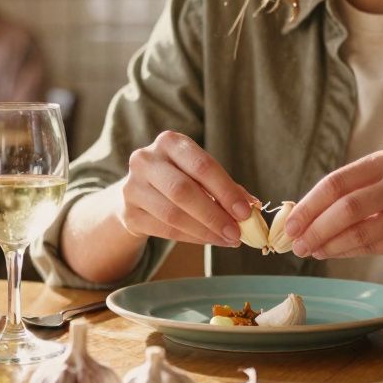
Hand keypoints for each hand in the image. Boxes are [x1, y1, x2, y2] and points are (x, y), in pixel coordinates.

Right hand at [117, 131, 254, 247]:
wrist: (138, 194)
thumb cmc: (178, 179)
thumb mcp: (200, 175)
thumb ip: (225, 187)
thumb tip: (253, 206)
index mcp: (169, 142)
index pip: (202, 166)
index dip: (225, 190)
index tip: (245, 212)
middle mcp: (146, 160)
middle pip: (183, 191)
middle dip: (214, 214)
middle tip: (236, 232)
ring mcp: (133, 187)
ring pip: (173, 214)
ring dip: (205, 231)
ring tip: (227, 239)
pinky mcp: (129, 213)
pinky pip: (165, 230)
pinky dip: (192, 238)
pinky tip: (209, 240)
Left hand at [285, 150, 382, 260]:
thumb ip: (351, 193)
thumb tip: (303, 216)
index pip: (337, 182)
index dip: (309, 205)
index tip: (290, 223)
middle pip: (346, 207)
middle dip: (315, 228)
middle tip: (296, 243)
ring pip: (360, 231)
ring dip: (329, 244)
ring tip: (311, 251)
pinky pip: (375, 247)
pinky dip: (348, 252)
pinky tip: (333, 253)